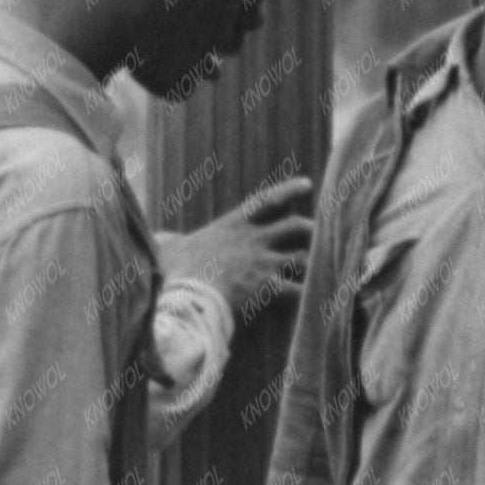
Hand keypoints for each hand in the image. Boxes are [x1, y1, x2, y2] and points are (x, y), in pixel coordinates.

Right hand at [161, 174, 313, 320]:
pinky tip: (320, 300)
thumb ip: (169, 241)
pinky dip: (310, 294)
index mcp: (233, 225)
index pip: (266, 201)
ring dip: (314, 263)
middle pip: (294, 226)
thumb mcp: (170, 248)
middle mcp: (254, 238)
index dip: (288, 191)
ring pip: (301, 256)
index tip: (307, 184)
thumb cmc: (174, 271)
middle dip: (311, 229)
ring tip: (327, 268)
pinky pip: (298, 290)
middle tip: (323, 233)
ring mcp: (264, 261)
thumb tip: (158, 239)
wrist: (187, 291)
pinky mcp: (269, 286)